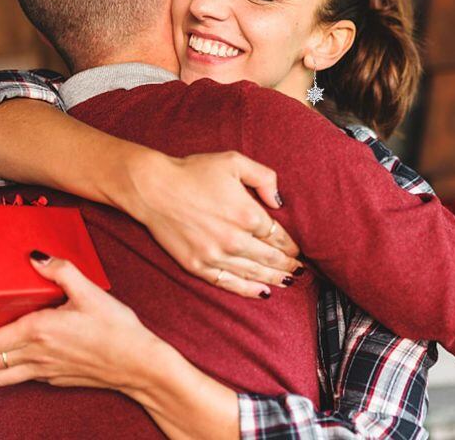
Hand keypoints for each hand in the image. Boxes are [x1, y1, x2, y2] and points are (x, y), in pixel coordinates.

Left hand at [0, 254, 160, 391]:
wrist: (138, 363)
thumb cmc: (115, 328)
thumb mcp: (89, 291)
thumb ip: (60, 270)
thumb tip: (36, 256)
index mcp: (38, 331)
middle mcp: (36, 355)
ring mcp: (46, 371)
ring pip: (2, 377)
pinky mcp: (58, 379)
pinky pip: (26, 378)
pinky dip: (17, 367)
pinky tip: (32, 350)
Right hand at [122, 150, 302, 298]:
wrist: (154, 188)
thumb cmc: (192, 172)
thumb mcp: (233, 161)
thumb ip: (264, 177)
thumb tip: (279, 201)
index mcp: (247, 214)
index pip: (278, 236)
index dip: (291, 245)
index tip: (297, 250)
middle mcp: (235, 239)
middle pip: (270, 258)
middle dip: (288, 265)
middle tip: (300, 270)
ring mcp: (215, 255)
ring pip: (254, 273)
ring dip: (274, 279)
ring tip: (288, 282)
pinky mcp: (197, 265)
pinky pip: (229, 283)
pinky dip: (248, 290)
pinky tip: (262, 292)